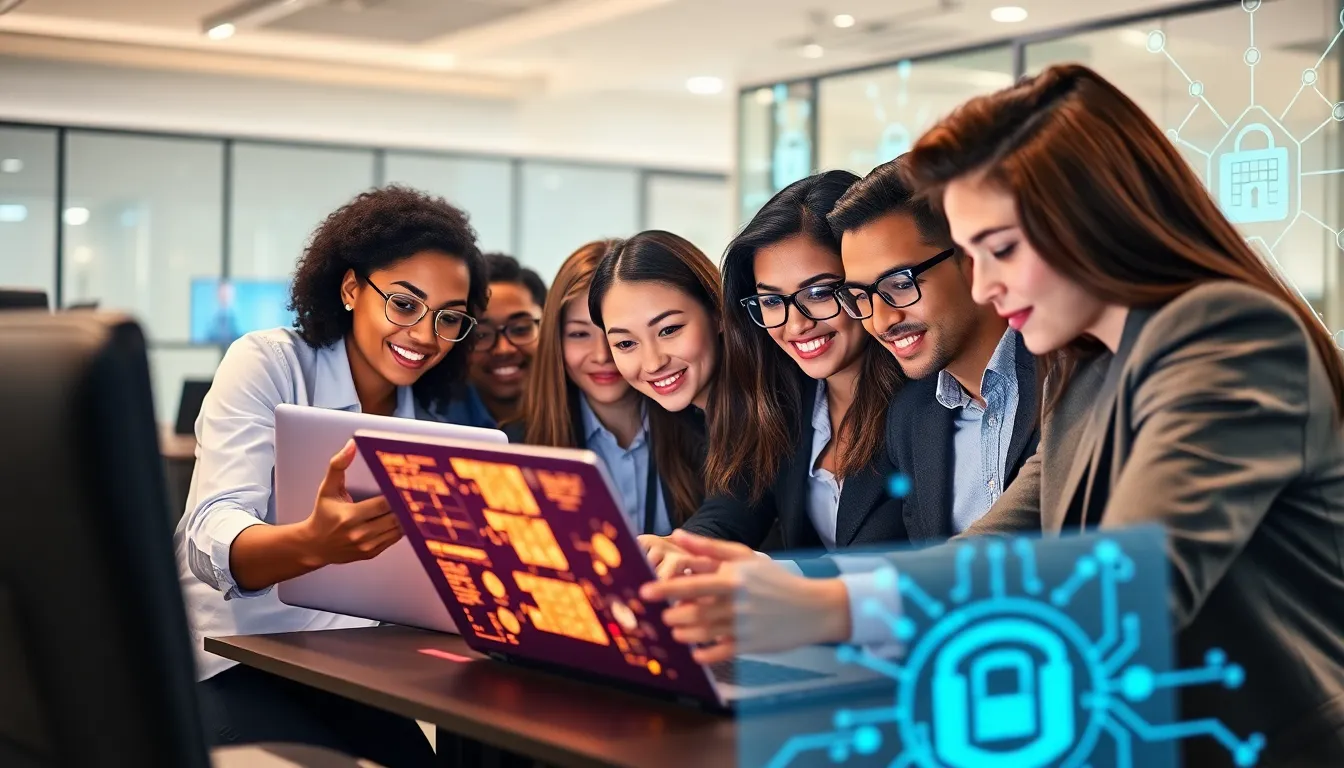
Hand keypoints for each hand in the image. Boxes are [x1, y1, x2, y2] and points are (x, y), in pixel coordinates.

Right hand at [301, 440, 402, 565]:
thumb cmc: (323, 514)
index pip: (383, 503)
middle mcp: (359, 533)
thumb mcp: (327, 488)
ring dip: (407, 517)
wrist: (315, 545)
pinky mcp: (372, 553)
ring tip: (414, 503)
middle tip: (417, 492)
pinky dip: (402, 527)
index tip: (405, 484)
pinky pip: (395, 539)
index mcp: (349, 516)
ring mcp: (367, 546)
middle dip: (406, 505)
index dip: (397, 493)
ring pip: (398, 529)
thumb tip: (351, 445)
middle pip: (395, 517)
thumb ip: (338, 465)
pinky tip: (405, 516)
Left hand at [639, 530, 852, 662]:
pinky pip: (721, 652)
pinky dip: (705, 654)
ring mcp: (744, 626)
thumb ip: (709, 548)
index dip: (666, 589)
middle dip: (674, 615)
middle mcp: (737, 603)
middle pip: (694, 612)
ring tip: (677, 630)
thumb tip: (677, 535)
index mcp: (733, 579)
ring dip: (684, 634)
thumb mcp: (746, 557)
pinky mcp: (750, 645)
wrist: (812, 608)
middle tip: (665, 615)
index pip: (692, 584)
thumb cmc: (775, 580)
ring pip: (704, 633)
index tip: (644, 591)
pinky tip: (696, 652)